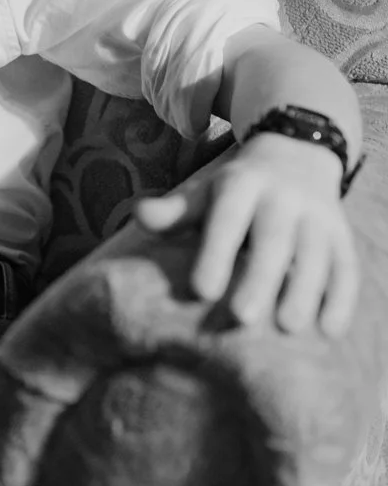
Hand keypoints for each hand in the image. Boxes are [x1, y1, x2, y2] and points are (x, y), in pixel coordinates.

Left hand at [132, 133, 357, 337]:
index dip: (215, 253)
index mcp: (242, 185)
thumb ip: (175, 211)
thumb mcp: (205, 192)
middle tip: (242, 317)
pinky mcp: (341, 236)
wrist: (297, 155)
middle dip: (259, 277)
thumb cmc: (238, 190)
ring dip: (304, 290)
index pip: (228, 219)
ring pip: (315, 254)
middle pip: (273, 239)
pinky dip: (341, 298)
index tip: (200, 291)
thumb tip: (138, 215)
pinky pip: (346, 266)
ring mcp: (317, 216)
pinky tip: (329, 330)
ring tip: (288, 327)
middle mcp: (283, 198)